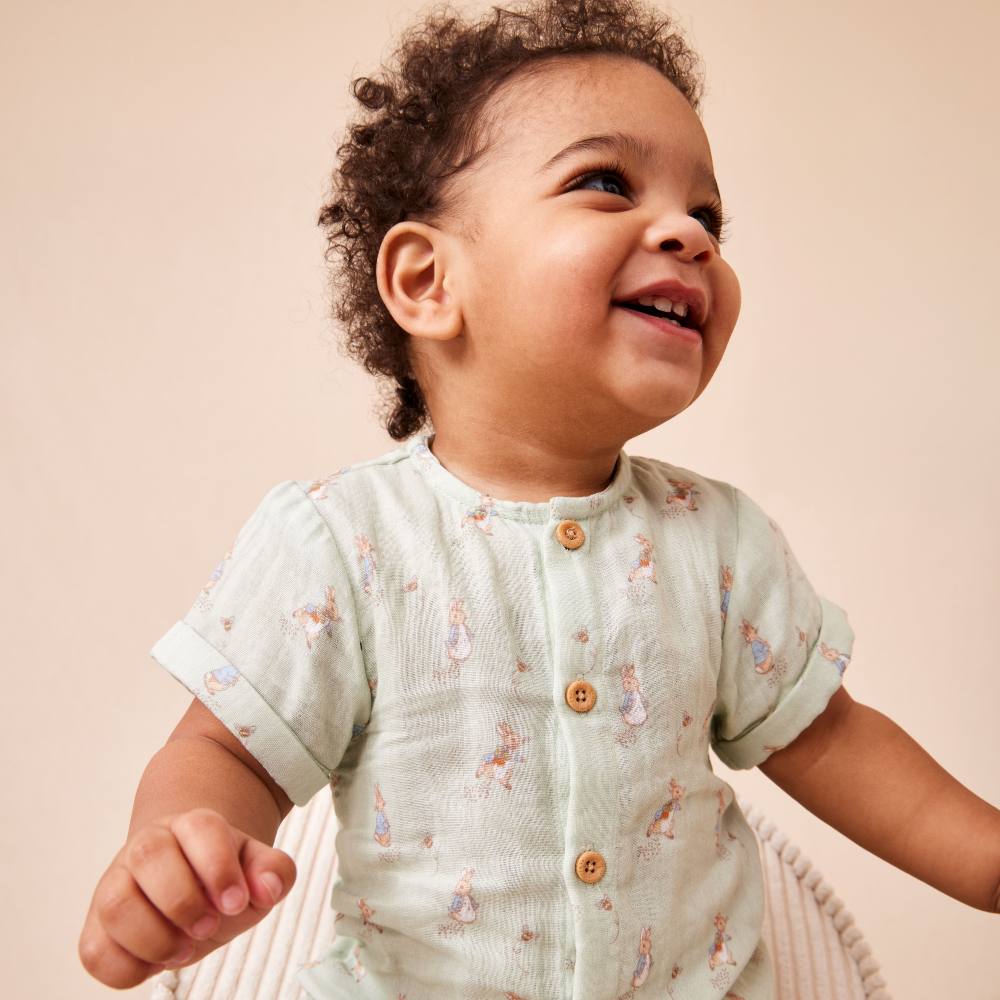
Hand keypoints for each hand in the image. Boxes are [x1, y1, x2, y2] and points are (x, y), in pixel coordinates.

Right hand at [78, 808, 296, 988]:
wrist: (185, 884)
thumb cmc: (222, 878)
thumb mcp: (256, 869)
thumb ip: (274, 872)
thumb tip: (268, 888)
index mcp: (192, 825)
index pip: (200, 827)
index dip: (218, 867)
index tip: (237, 902)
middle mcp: (148, 847)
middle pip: (149, 854)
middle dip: (183, 900)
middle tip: (208, 927)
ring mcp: (116, 884)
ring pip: (116, 903)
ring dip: (154, 937)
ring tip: (183, 949)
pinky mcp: (96, 926)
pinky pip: (94, 950)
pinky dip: (126, 968)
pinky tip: (156, 964)